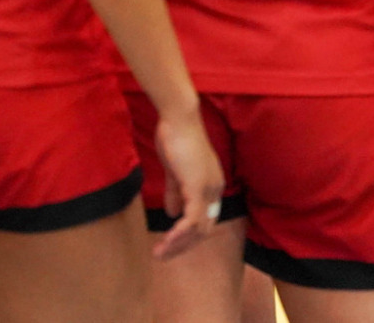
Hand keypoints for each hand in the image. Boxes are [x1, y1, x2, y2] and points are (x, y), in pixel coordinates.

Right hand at [150, 104, 225, 260]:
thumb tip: (171, 214)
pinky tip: (166, 239)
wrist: (178, 118)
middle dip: (183, 246)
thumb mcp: (174, 172)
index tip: (168, 244)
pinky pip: (192, 219)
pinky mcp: (198, 187)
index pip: (204, 220)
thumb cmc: (175, 138)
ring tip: (158, 252)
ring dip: (178, 244)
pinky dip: (180, 233)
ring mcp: (208, 190)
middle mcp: (215, 190)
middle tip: (162, 254)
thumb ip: (175, 193)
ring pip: (198, 230)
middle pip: (203, 230)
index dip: (187, 236)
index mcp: (211, 186)